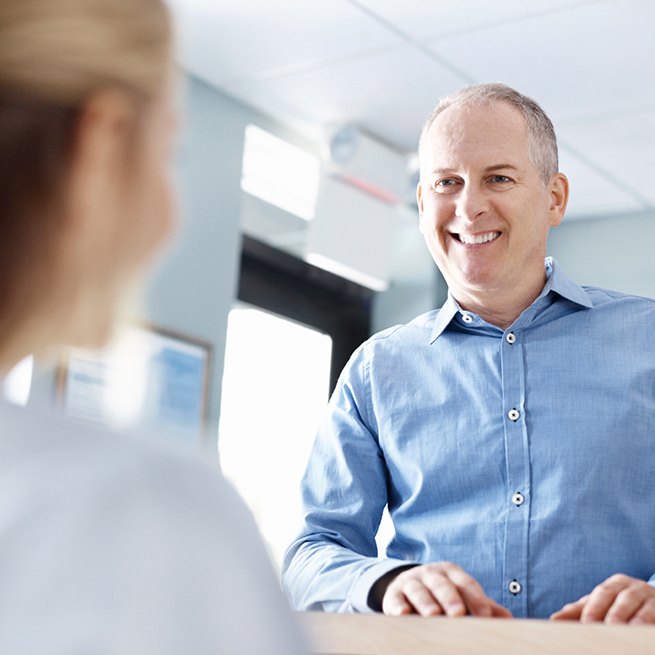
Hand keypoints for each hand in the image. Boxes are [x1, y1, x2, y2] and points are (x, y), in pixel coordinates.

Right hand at [381, 561, 511, 617]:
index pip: (465, 583)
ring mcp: (410, 582)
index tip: (486, 616)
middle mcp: (430, 574)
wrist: (406, 585)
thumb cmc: (441, 594)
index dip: (476, 598)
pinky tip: (403, 614)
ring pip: (418, 590)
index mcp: (450, 572)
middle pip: (441, 584)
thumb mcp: (461, 595)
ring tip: (434, 615)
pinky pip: (394, 598)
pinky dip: (398, 606)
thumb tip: (509, 618)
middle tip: (459, 613)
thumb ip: (482, 605)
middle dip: (450, 598)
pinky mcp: (393, 594)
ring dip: (426, 602)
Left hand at [550, 574, 654, 624]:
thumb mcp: (601, 605)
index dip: (594, 608)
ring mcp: (652, 599)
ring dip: (634, 622)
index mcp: (616, 583)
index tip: (585, 623)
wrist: (654, 604)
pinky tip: (641, 633)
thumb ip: (579, 611)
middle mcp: (635, 588)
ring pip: (643, 610)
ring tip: (622, 633)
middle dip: (613, 614)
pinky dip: (648, 626)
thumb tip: (554, 619)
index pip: (602, 593)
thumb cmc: (621, 605)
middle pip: (623, 599)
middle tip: (604, 628)